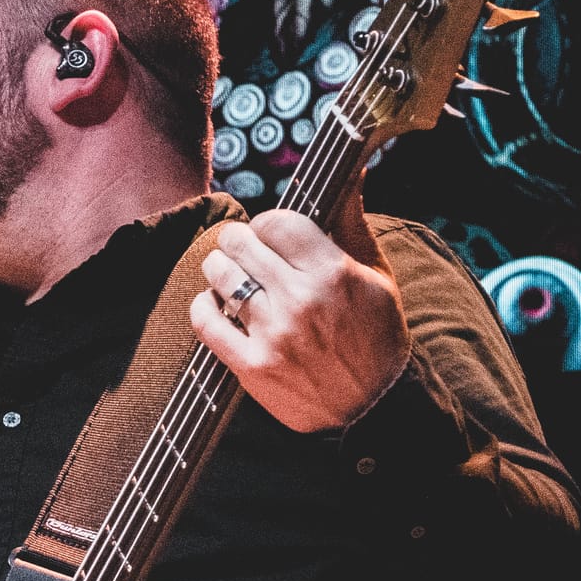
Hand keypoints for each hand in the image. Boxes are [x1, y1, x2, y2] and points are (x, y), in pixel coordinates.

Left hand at [189, 205, 410, 432]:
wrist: (376, 409)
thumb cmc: (378, 337)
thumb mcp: (377, 277)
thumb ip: (353, 222)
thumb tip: (352, 170)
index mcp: (333, 271)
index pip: (275, 221)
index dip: (267, 224)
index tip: (270, 235)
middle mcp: (301, 300)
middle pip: (241, 243)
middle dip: (238, 242)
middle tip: (243, 252)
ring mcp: (274, 334)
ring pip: (220, 277)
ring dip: (219, 271)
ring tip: (229, 277)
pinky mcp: (253, 367)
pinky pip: (205, 322)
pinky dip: (203, 307)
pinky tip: (215, 305)